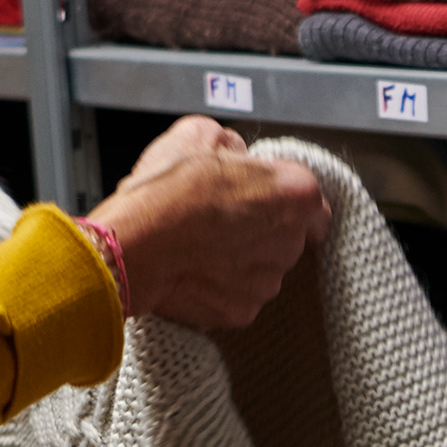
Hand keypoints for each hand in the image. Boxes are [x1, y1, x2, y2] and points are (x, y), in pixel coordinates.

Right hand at [88, 118, 330, 331]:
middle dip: (261, 228)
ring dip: (241, 260)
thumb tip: (234, 154)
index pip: (312, 202)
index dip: (283, 198)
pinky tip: (193, 270)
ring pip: (262, 270)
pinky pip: (236, 296)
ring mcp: (266, 282)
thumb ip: (231, 145)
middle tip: (221, 217)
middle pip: (287, 237)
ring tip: (201, 245)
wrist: (134, 244)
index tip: (261, 196)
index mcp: (295, 194)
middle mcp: (291, 243)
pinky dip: (220, 287)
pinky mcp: (240, 312)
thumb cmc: (166, 191)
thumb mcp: (198, 134)